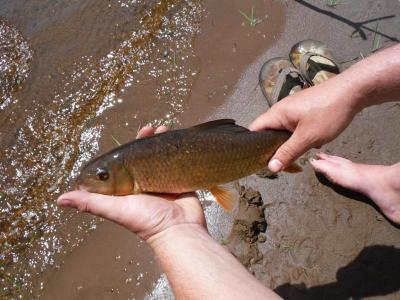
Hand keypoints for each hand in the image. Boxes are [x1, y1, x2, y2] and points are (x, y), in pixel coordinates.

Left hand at [57, 125, 205, 242]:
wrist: (180, 229)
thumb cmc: (146, 221)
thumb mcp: (116, 210)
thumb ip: (90, 203)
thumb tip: (59, 200)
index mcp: (125, 189)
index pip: (120, 165)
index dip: (122, 151)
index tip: (126, 138)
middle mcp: (142, 184)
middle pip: (140, 157)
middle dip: (143, 141)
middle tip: (148, 129)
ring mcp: (160, 181)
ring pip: (157, 156)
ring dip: (158, 141)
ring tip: (161, 129)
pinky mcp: (176, 180)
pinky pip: (173, 160)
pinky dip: (172, 148)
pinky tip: (172, 136)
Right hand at [250, 76, 357, 171]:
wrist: (352, 91)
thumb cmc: (328, 113)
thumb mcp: (307, 137)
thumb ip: (288, 153)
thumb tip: (271, 167)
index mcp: (276, 114)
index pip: (254, 131)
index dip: (253, 147)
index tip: (258, 163)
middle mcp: (280, 110)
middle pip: (267, 133)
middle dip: (272, 149)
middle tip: (277, 166)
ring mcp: (292, 110)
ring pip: (282, 132)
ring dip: (286, 145)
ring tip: (292, 159)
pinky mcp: (303, 111)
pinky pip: (293, 127)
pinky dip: (297, 138)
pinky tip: (307, 146)